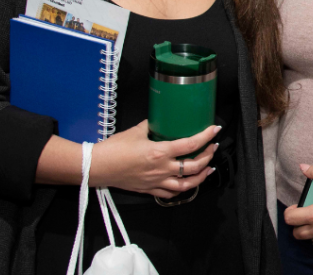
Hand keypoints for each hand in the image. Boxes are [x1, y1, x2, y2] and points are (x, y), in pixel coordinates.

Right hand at [89, 120, 218, 197]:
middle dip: (208, 156)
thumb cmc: (114, 149)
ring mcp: (157, 182)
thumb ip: (151, 125)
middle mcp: (162, 169)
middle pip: (194, 166)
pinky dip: (183, 189)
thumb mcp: (135, 131)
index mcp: (160, 152)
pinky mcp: (150, 190)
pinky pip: (171, 193)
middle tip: (212, 148)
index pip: (190, 145)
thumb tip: (159, 119)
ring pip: (187, 185)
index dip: (205, 137)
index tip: (215, 130)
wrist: (97, 167)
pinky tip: (188, 183)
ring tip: (208, 168)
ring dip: (201, 176)